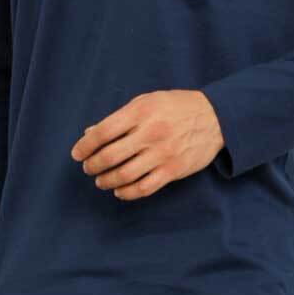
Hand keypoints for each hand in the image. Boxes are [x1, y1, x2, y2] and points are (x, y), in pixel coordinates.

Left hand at [70, 90, 224, 198]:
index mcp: (141, 112)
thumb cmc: (176, 107)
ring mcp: (163, 154)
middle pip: (111, 156)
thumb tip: (90, 134)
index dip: (85, 146)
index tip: (77, 154)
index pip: (103, 132)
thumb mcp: (146, 102)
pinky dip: (127, 193)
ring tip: (101, 181)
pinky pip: (144, 188)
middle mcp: (151, 133)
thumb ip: (119, 118)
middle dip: (93, 165)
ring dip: (107, 181)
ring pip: (125, 175)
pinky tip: (120, 191)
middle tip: (88, 168)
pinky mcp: (173, 170)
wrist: (216, 117)